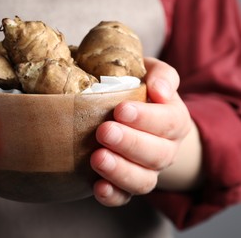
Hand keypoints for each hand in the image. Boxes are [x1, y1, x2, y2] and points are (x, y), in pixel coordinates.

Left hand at [90, 57, 191, 205]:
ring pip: (143, 180)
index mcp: (174, 120)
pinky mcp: (127, 185)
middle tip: (104, 131)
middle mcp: (165, 149)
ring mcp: (147, 171)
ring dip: (120, 171)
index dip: (146, 118)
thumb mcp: (151, 74)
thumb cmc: (140, 92)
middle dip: (130, 143)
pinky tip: (98, 187)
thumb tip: (159, 89)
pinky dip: (112, 195)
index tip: (121, 110)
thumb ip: (160, 74)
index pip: (168, 122)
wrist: (138, 121)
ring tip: (97, 158)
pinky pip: (124, 197)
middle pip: (157, 154)